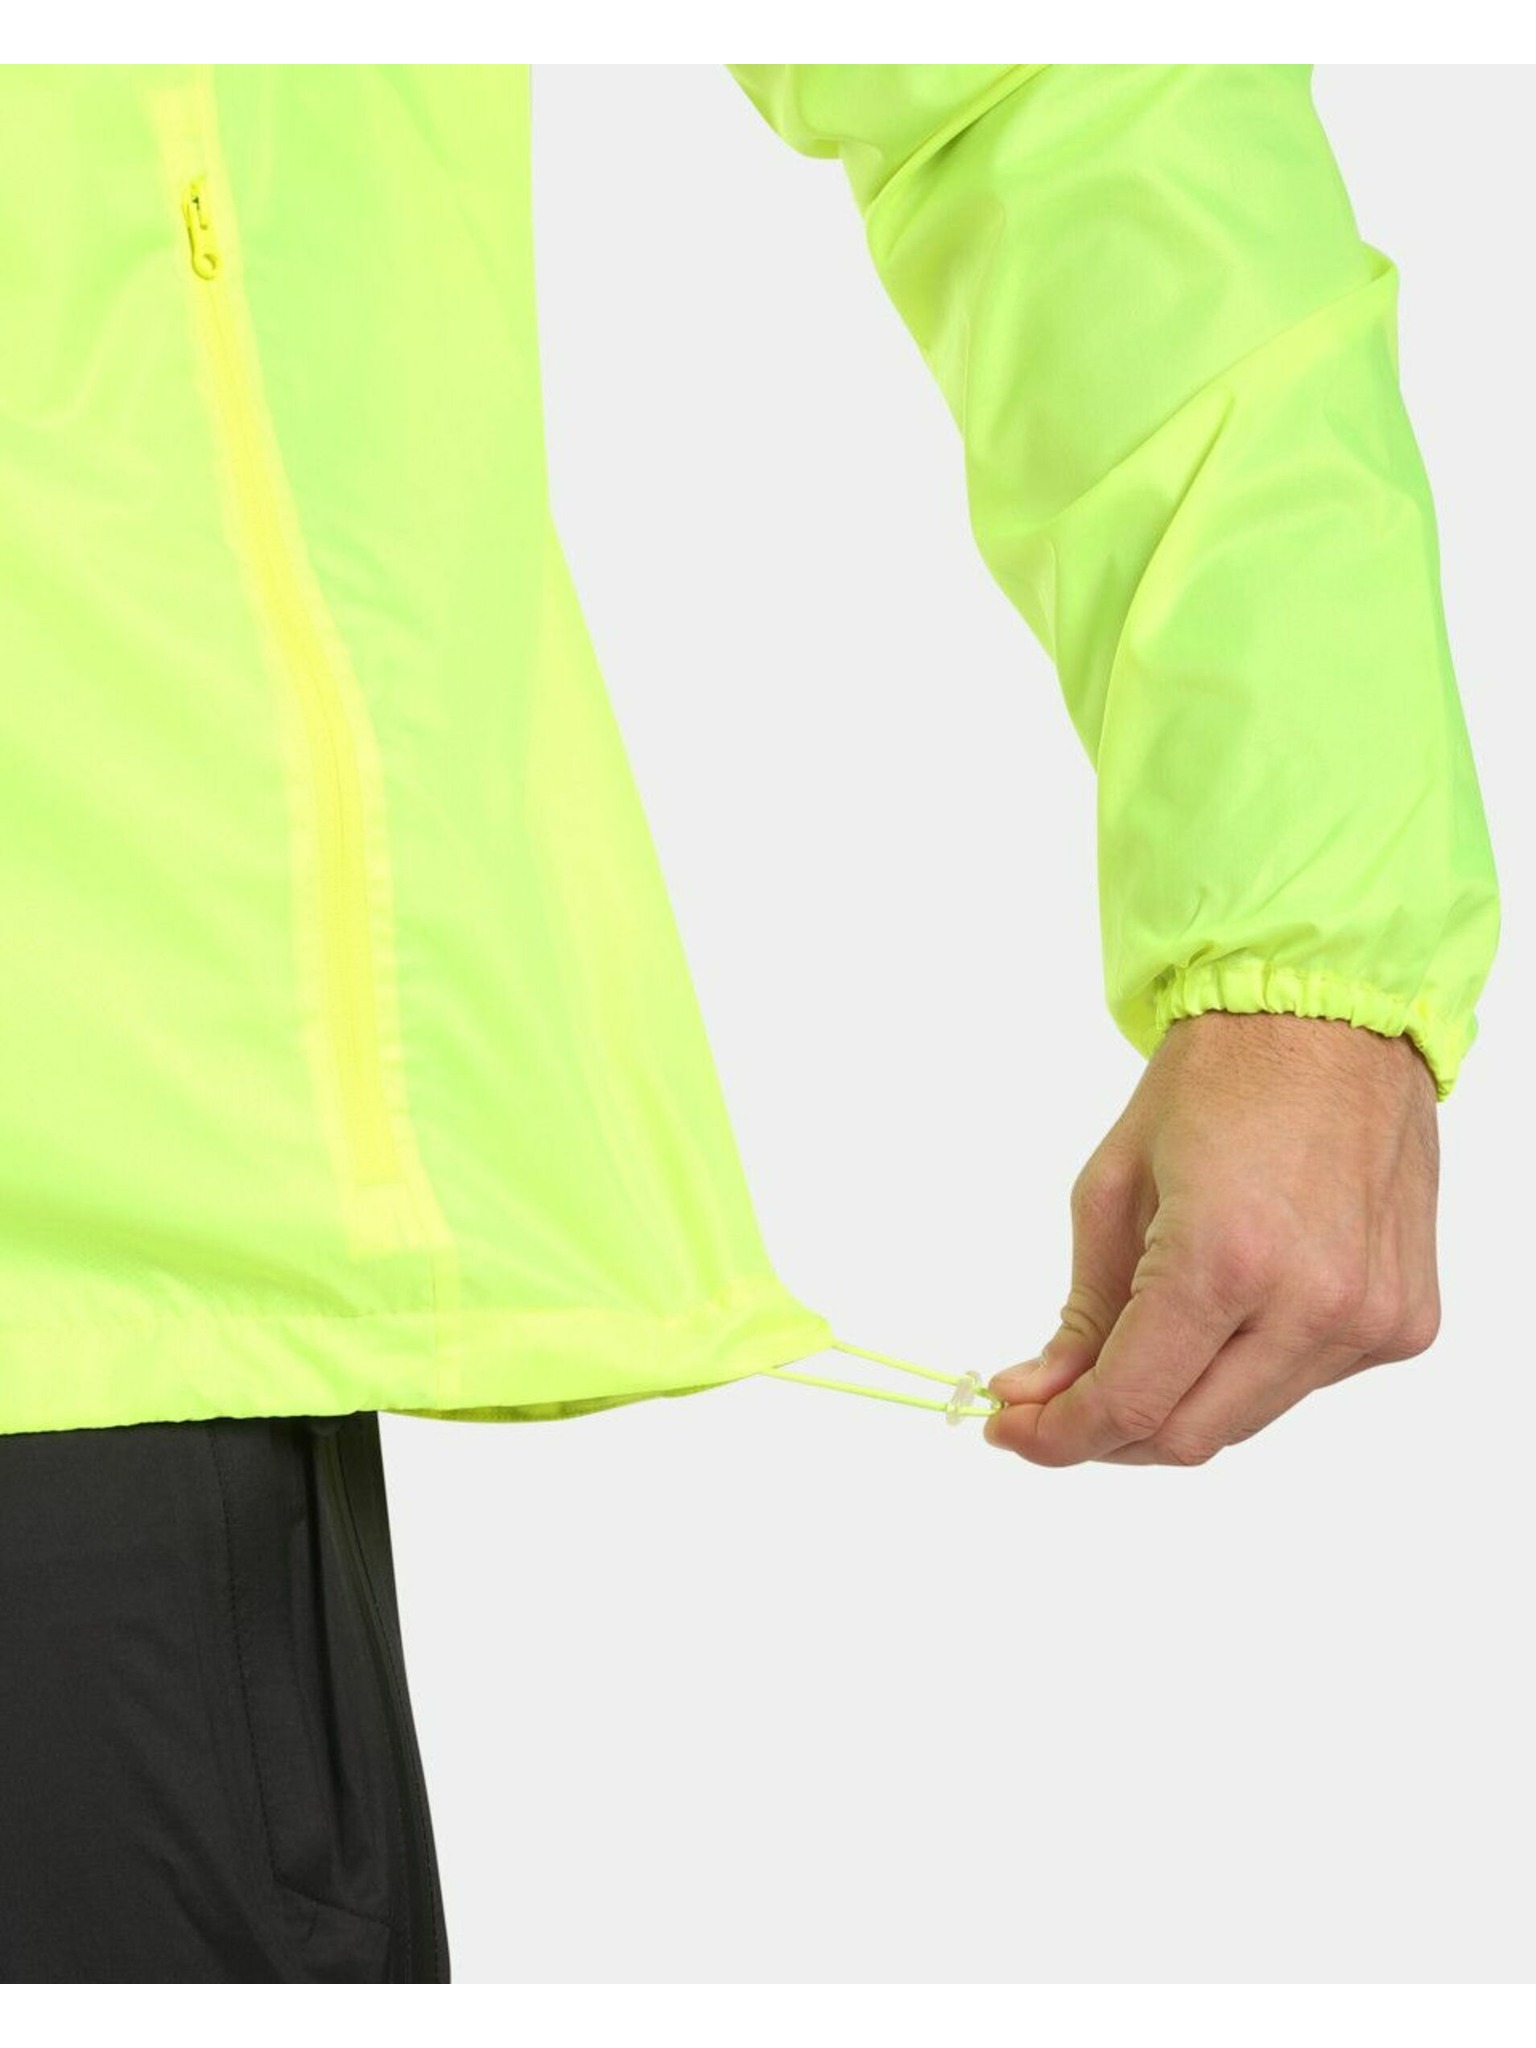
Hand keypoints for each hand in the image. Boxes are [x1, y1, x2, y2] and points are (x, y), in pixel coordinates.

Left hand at [984, 1011, 1441, 1466]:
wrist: (1330, 1021)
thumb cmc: (1214, 1084)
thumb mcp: (1112, 1190)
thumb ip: (1081, 1313)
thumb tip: (1036, 1397)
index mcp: (1226, 1258)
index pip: (1129, 1403)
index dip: (1058, 1436)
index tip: (1010, 1433)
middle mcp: (1311, 1302)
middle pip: (1188, 1436)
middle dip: (1108, 1436)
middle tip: (1056, 1406)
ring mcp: (1369, 1318)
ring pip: (1246, 1419)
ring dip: (1179, 1403)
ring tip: (1142, 1347)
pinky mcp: (1405, 1322)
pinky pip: (1304, 1383)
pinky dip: (1248, 1370)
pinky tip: (1230, 1311)